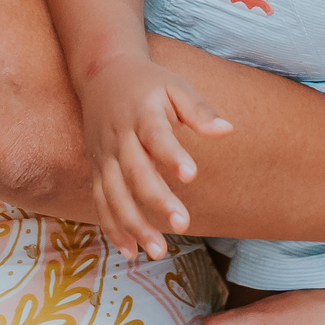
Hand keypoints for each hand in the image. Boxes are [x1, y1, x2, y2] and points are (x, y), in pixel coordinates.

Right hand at [82, 55, 230, 260]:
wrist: (101, 72)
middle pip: (134, 172)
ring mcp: (104, 155)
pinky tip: (130, 252)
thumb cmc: (147, 83)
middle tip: (183, 225)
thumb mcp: (175, 86)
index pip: (155, 135)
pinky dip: (111, 227)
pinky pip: (100, 201)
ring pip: (113, 194)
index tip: (191, 174)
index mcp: (141, 113)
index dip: (171, 155)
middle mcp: (119, 137)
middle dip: (156, 200)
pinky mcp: (97, 169)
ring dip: (133, 225)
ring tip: (158, 251)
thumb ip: (199, 109)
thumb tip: (228, 130)